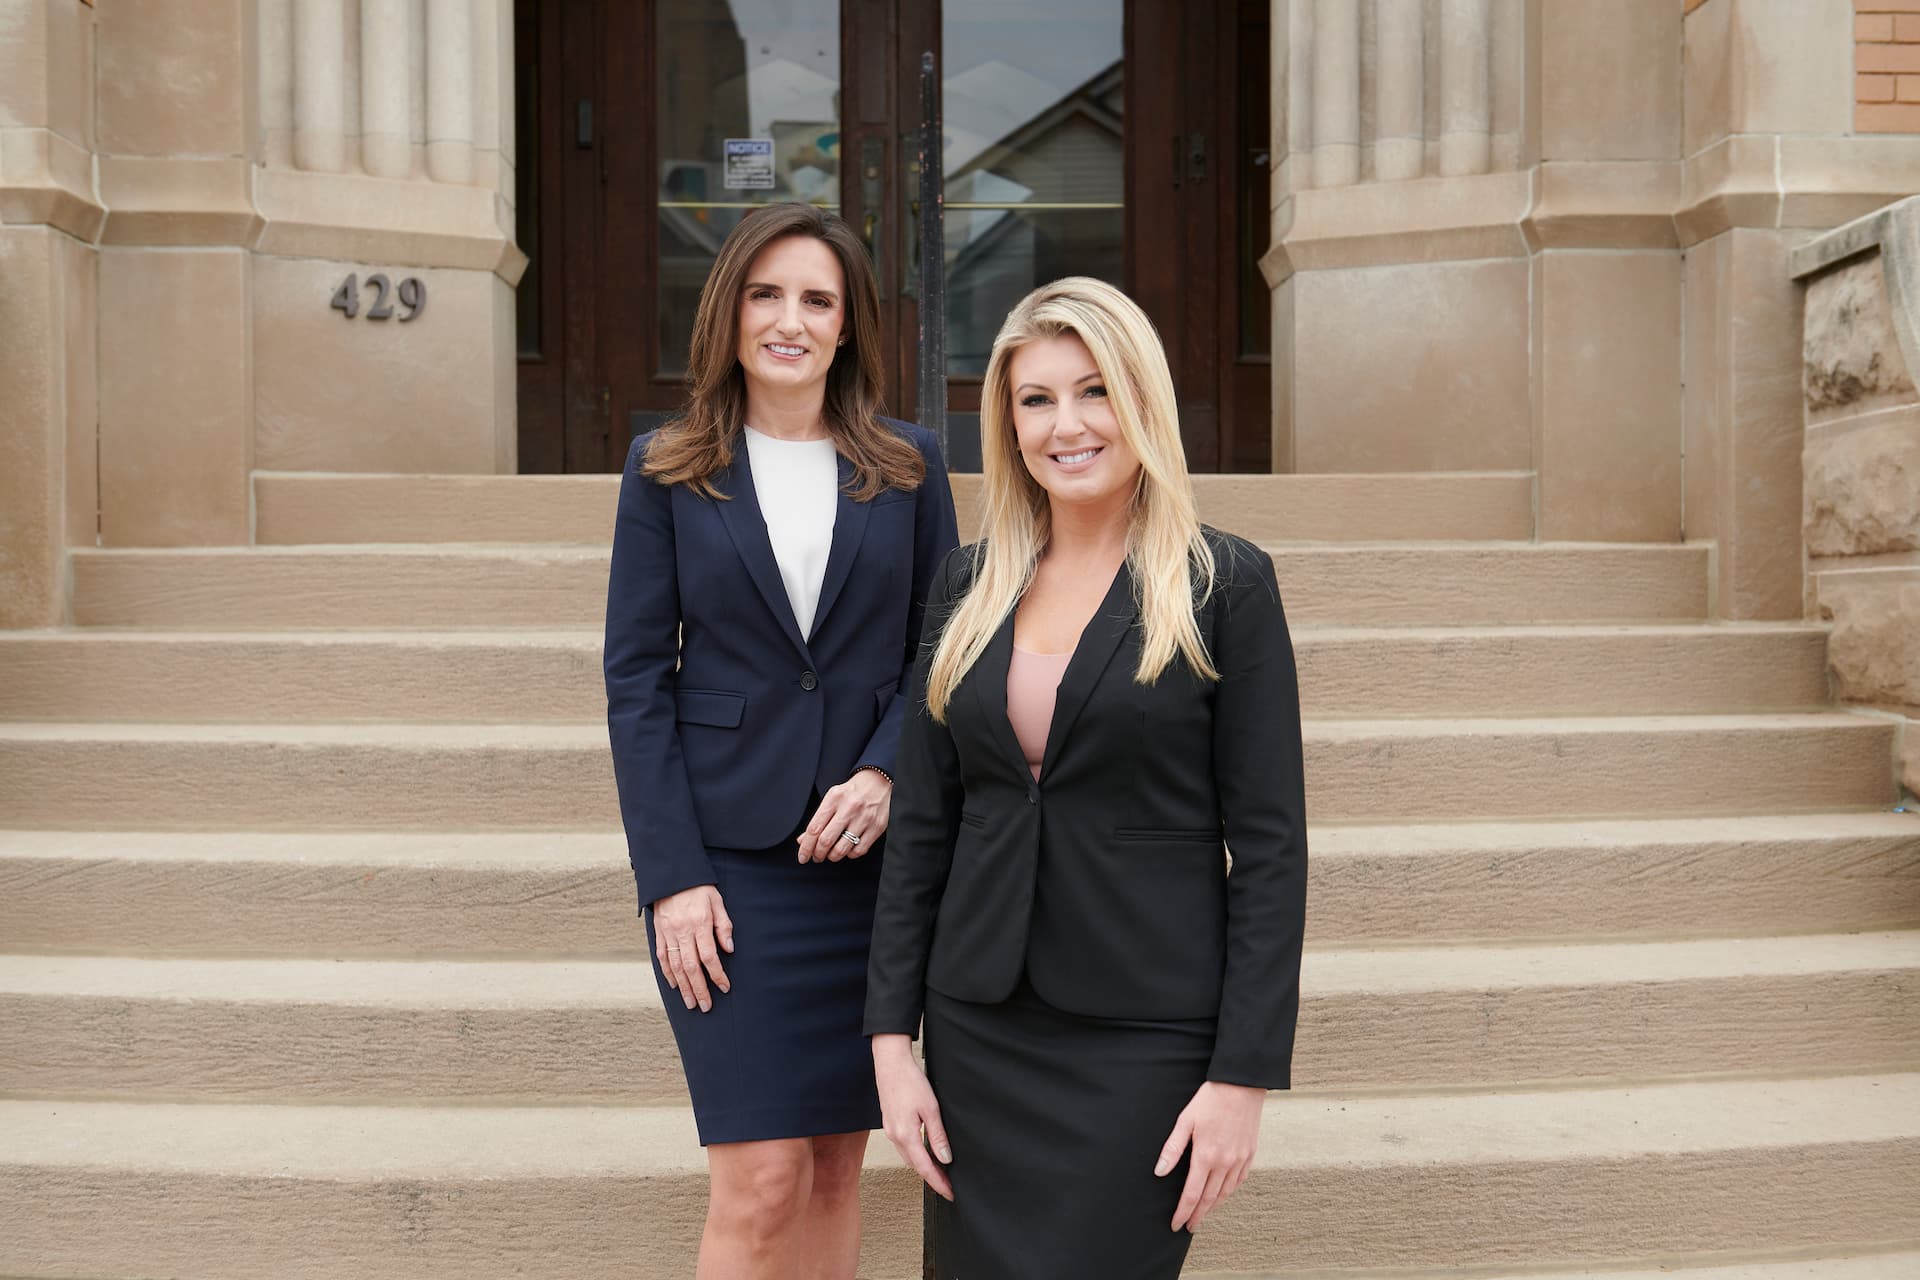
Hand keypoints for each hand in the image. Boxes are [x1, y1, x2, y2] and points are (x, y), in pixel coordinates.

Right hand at [650, 885, 733, 1012]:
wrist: (671, 874)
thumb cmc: (698, 887)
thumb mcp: (717, 901)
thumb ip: (723, 925)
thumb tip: (729, 949)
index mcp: (700, 923)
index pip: (709, 956)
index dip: (717, 975)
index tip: (724, 987)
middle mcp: (682, 931)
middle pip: (691, 967)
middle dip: (699, 989)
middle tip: (706, 1006)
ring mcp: (668, 933)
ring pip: (676, 966)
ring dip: (684, 987)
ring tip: (691, 1003)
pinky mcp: (659, 933)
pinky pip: (662, 957)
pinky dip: (668, 974)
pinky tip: (675, 985)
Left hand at [797, 768, 891, 862]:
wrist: (878, 782)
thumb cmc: (852, 792)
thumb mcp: (832, 798)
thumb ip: (818, 819)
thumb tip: (803, 841)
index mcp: (834, 798)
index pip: (814, 828)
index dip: (806, 847)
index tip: (803, 856)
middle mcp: (849, 808)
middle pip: (826, 841)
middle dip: (818, 854)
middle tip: (817, 857)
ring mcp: (864, 818)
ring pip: (842, 849)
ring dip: (832, 857)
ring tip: (830, 855)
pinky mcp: (877, 827)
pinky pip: (859, 850)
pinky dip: (850, 854)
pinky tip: (847, 850)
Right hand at [873, 1034, 953, 1200]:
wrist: (890, 1063)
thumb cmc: (910, 1081)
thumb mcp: (931, 1108)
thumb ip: (937, 1135)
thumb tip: (945, 1158)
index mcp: (906, 1135)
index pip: (925, 1168)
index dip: (939, 1183)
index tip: (950, 1193)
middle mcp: (895, 1137)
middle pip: (915, 1167)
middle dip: (932, 1178)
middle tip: (949, 1186)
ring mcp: (890, 1131)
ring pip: (909, 1158)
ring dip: (923, 1168)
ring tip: (940, 1173)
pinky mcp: (890, 1124)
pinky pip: (904, 1147)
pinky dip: (916, 1155)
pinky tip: (925, 1153)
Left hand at [1155, 1080, 1263, 1231]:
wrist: (1242, 1085)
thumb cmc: (1211, 1099)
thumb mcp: (1185, 1120)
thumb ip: (1172, 1149)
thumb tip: (1159, 1172)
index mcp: (1206, 1156)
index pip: (1192, 1194)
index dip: (1183, 1212)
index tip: (1175, 1224)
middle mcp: (1225, 1163)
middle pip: (1209, 1199)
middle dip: (1198, 1215)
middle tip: (1189, 1227)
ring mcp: (1240, 1160)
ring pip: (1225, 1193)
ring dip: (1213, 1207)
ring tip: (1203, 1215)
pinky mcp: (1250, 1154)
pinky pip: (1239, 1181)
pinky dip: (1229, 1192)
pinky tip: (1223, 1194)